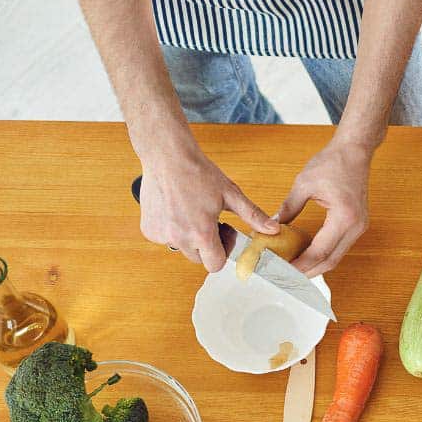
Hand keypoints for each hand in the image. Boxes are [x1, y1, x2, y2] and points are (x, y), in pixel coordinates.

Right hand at [138, 146, 277, 271]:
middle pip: (199, 258)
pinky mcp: (148, 229)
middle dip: (207, 244)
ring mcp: (161, 234)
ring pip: (181, 248)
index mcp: (201, 233)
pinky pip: (165, 238)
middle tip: (210, 220)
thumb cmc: (198, 173)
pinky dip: (172, 229)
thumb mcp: (231, 194)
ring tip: (193, 212)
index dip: (222, 251)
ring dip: (189, 237)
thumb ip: (253, 216)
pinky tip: (176, 210)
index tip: (223, 232)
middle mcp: (179, 238)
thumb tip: (273, 229)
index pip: (215, 265)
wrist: (167, 156)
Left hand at [279, 138, 374, 277]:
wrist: (355, 151)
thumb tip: (271, 226)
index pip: (319, 251)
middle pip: (331, 261)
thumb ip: (288, 209)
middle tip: (286, 277)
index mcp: (343, 217)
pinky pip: (340, 247)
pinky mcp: (357, 225)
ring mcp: (359, 227)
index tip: (282, 270)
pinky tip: (307, 254)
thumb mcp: (304, 184)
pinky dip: (323, 254)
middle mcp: (355, 226)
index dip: (300, 265)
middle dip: (308, 272)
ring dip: (316, 265)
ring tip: (294, 268)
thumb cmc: (332, 163)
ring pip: (336, 257)